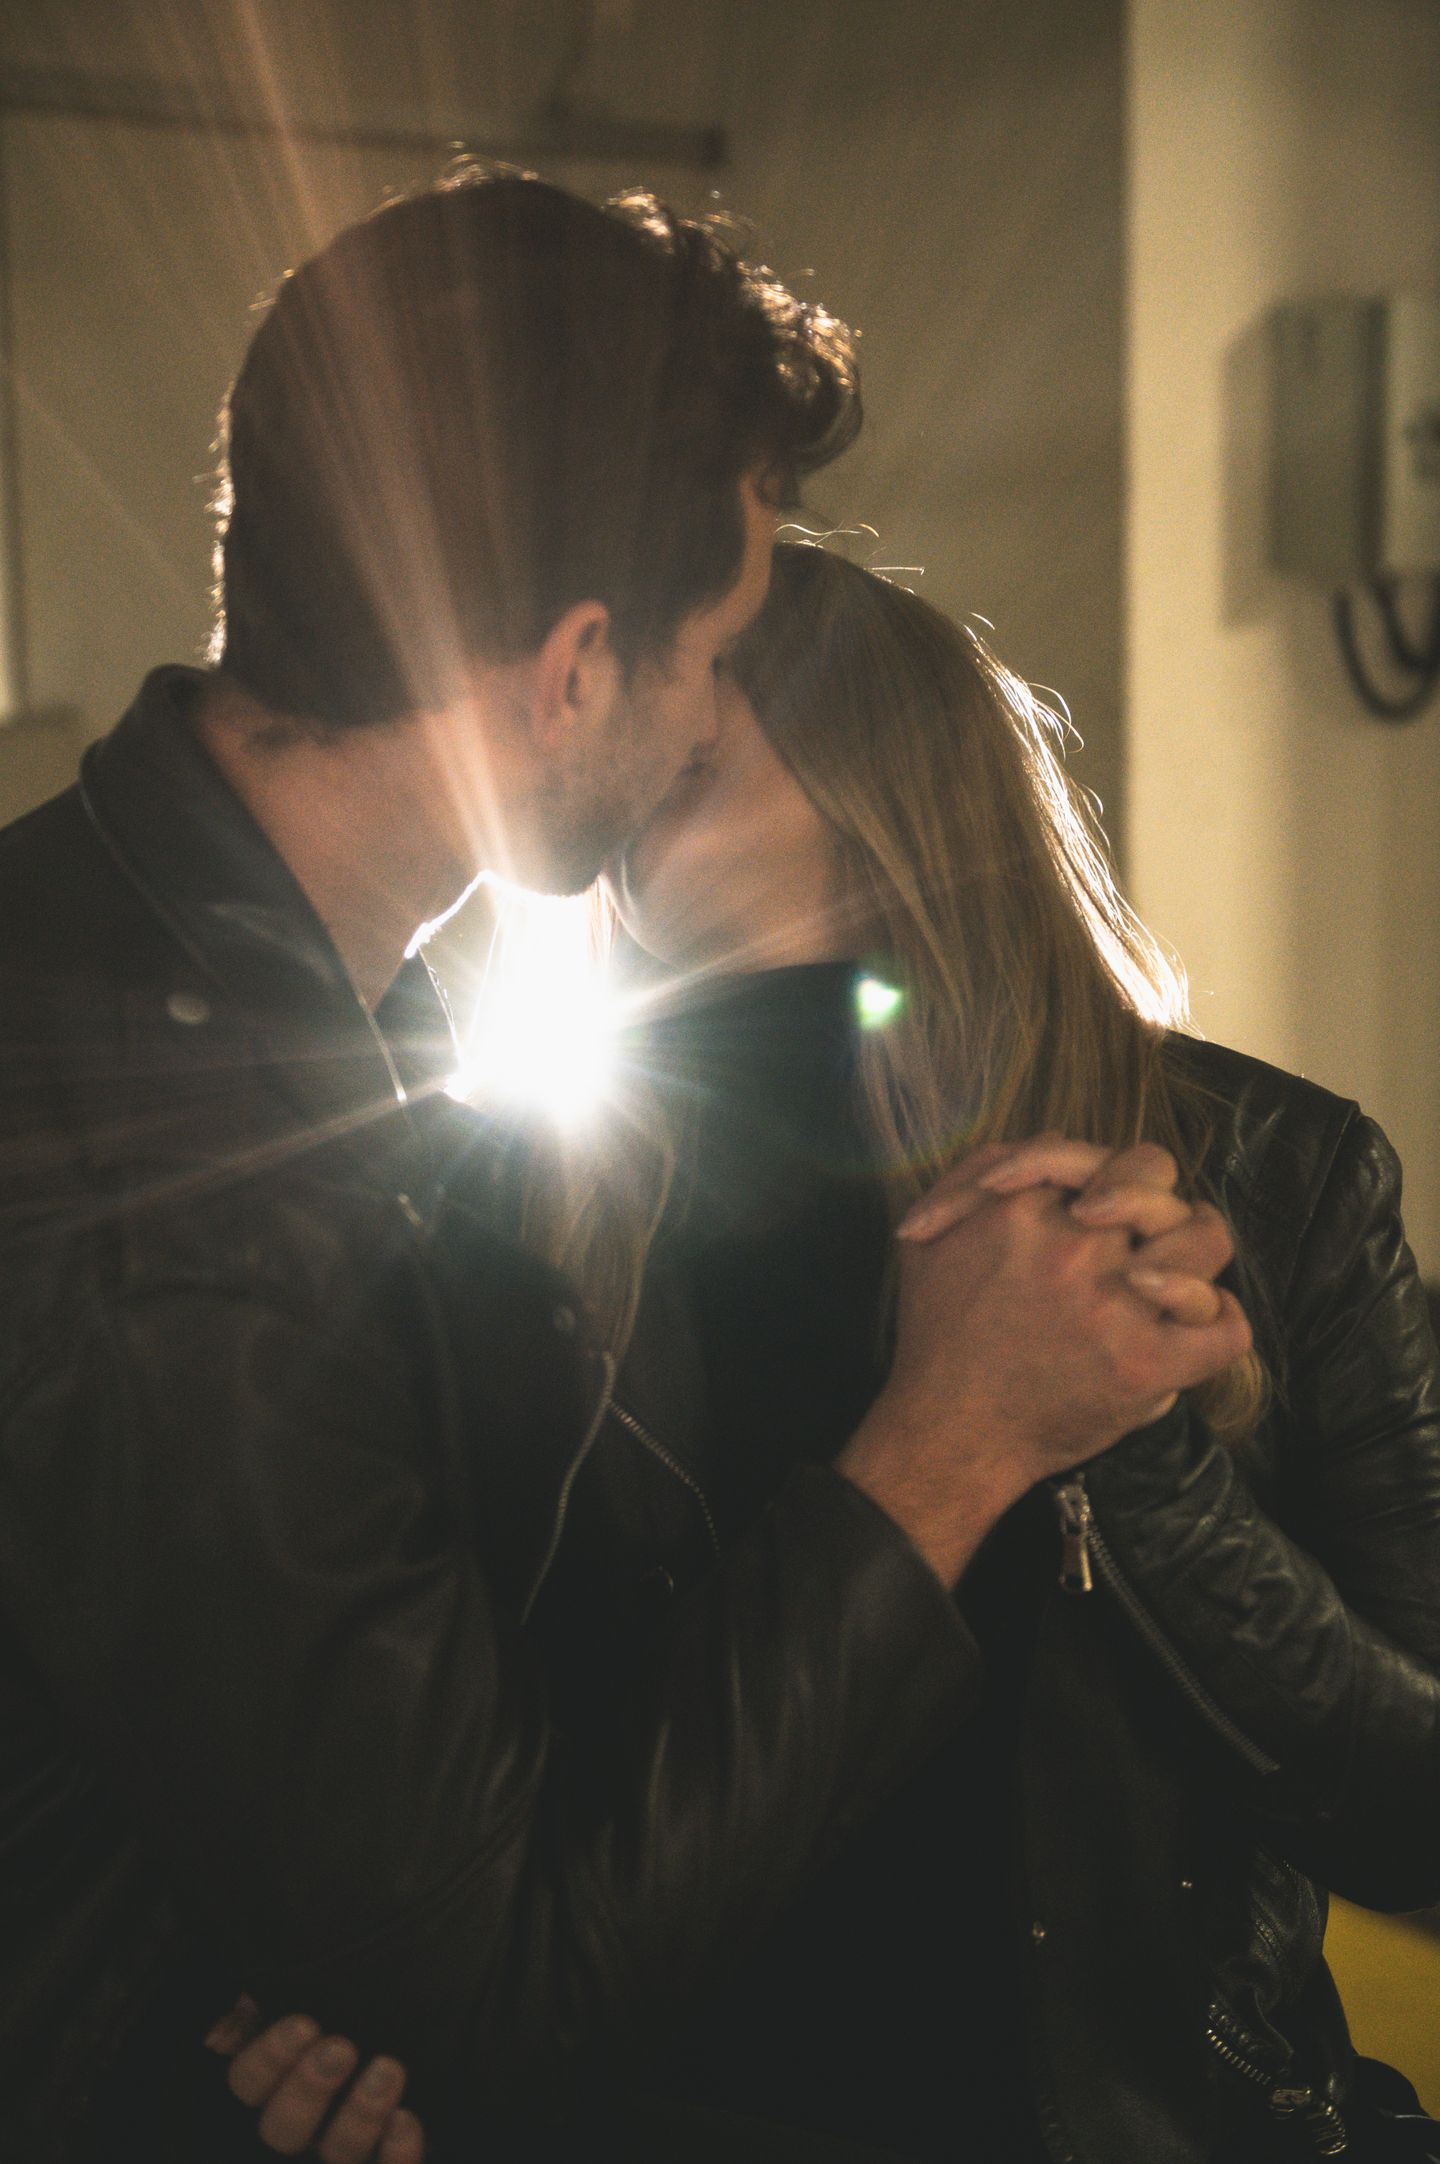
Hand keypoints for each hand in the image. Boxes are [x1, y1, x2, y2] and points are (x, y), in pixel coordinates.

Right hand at [204, 2000, 424, 2161]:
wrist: (409, 2047)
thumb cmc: (346, 2018)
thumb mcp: (307, 2004)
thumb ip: (271, 2007)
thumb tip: (247, 2001)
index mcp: (269, 2086)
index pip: (247, 2082)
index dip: (268, 2060)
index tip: (303, 2026)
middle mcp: (299, 2125)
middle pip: (283, 2127)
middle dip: (308, 2088)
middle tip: (341, 2049)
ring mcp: (337, 2151)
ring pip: (338, 2152)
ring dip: (360, 2115)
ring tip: (386, 2071)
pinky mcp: (381, 2159)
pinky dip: (396, 2152)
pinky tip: (404, 2120)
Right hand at [841, 1137, 1250, 1581]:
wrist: (948, 1433)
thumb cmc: (937, 1335)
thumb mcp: (929, 1238)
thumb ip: (976, 1176)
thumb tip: (1049, 1146)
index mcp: (1021, 1210)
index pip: (1097, 1154)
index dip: (1108, 1172)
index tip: (1098, 1206)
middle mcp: (1074, 1249)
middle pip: (1156, 1178)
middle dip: (1152, 1194)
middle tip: (1141, 1229)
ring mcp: (1116, 1306)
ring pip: (1206, 1236)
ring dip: (1196, 1246)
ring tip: (1176, 1264)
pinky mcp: (1143, 1365)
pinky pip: (1225, 1328)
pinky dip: (1223, 1317)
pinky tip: (1200, 1320)